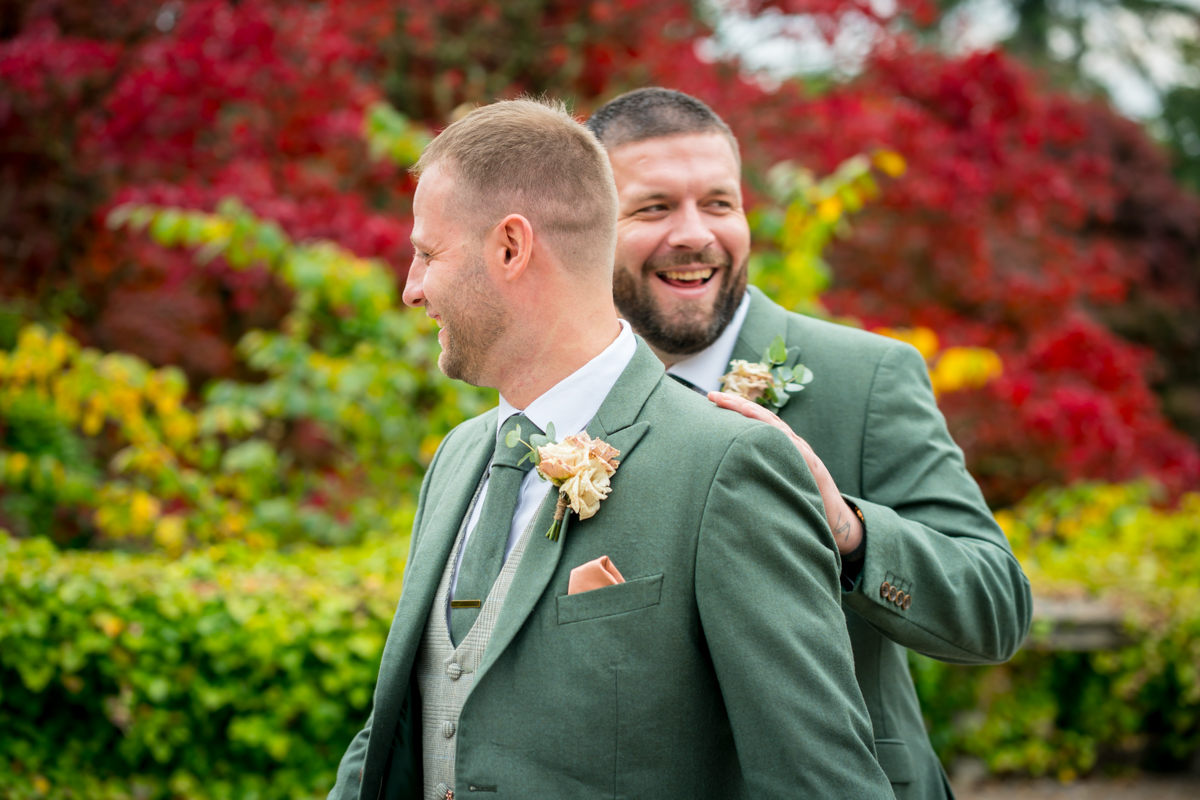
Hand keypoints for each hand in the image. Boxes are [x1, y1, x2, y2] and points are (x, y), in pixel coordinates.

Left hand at [708, 391, 862, 553]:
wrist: (832, 517)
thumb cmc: (798, 499)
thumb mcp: (771, 480)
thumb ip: (754, 470)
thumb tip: (722, 469)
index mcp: (778, 444)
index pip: (754, 419)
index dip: (734, 408)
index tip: (710, 398)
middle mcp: (790, 443)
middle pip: (762, 416)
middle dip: (737, 404)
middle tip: (712, 395)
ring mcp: (803, 452)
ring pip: (777, 427)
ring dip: (755, 414)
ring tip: (734, 404)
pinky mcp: (814, 467)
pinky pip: (797, 450)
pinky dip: (783, 439)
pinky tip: (768, 430)